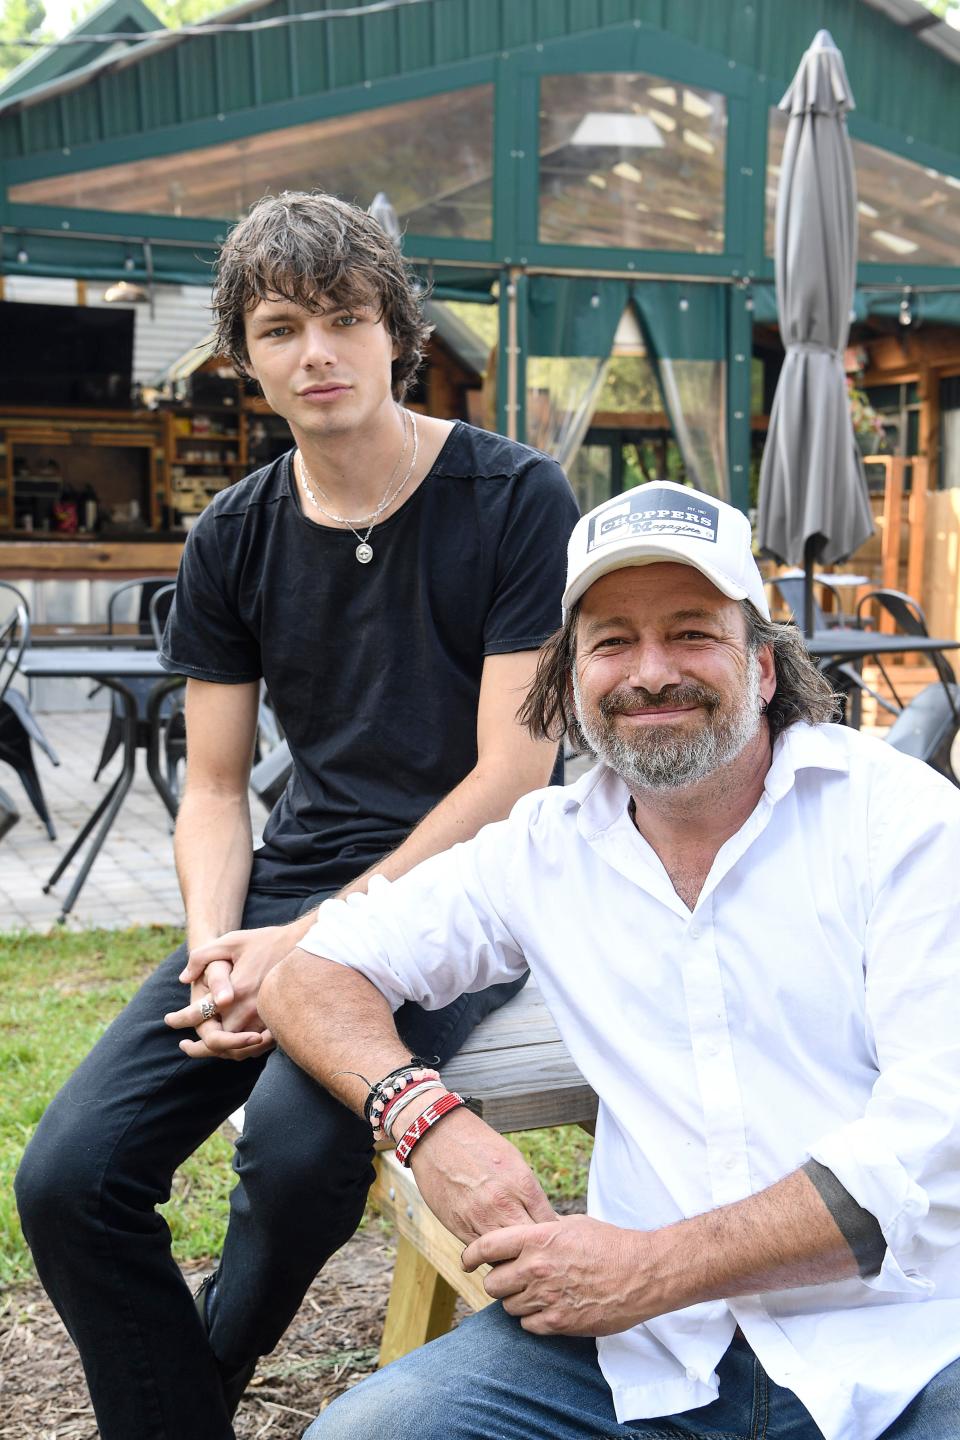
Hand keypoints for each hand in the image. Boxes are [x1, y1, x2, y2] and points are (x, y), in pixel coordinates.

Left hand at [164, 920, 306, 1059]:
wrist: (307, 947)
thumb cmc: (266, 941)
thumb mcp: (231, 941)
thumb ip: (201, 957)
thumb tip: (183, 978)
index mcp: (235, 991)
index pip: (199, 1015)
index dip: (179, 1020)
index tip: (169, 1020)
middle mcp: (250, 1010)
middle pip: (217, 1041)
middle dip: (198, 1046)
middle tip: (185, 1046)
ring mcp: (266, 1020)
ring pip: (237, 1050)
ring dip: (220, 1052)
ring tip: (205, 1049)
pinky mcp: (279, 1024)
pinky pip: (257, 1048)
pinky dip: (242, 1050)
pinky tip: (233, 1044)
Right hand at [407, 1107, 556, 1243]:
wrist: (437, 1137)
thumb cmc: (479, 1145)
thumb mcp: (514, 1160)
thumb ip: (529, 1192)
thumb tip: (545, 1219)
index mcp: (522, 1183)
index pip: (549, 1223)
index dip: (552, 1233)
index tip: (549, 1236)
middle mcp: (503, 1203)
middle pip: (530, 1243)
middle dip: (534, 1248)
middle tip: (535, 1249)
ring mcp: (480, 1217)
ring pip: (505, 1255)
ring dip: (511, 1256)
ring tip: (513, 1253)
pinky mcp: (459, 1227)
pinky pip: (481, 1253)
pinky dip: (488, 1255)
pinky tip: (492, 1250)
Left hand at [462, 1215, 658, 1336]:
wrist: (642, 1272)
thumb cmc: (609, 1244)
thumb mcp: (571, 1225)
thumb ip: (540, 1232)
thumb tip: (518, 1235)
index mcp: (538, 1238)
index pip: (486, 1246)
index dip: (470, 1255)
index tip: (467, 1261)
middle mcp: (537, 1268)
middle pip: (492, 1283)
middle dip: (499, 1282)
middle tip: (512, 1280)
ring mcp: (546, 1297)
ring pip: (508, 1307)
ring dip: (516, 1301)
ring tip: (536, 1293)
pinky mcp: (559, 1322)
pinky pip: (527, 1325)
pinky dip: (533, 1319)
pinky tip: (548, 1308)